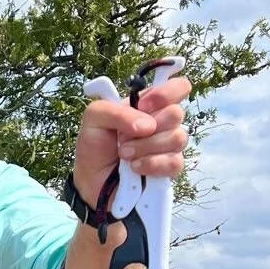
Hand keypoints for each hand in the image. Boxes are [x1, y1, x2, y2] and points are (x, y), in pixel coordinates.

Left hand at [70, 74, 189, 207]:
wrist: (91, 181)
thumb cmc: (94, 146)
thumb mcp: (94, 118)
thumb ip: (116, 111)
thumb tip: (148, 125)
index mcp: (149, 104)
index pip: (179, 87)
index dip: (167, 93)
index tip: (144, 106)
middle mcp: (163, 122)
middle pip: (177, 114)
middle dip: (148, 127)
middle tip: (123, 138)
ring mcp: (168, 146)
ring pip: (177, 138)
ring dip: (145, 147)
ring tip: (125, 154)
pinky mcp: (169, 169)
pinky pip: (174, 162)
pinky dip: (151, 164)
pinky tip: (135, 168)